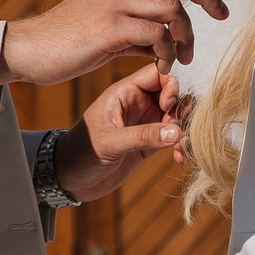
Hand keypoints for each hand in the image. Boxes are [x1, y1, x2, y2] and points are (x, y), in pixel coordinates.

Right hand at [0, 0, 226, 87]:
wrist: (26, 50)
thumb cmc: (64, 43)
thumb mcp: (104, 27)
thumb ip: (134, 27)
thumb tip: (162, 39)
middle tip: (221, 17)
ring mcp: (113, 6)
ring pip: (172, 8)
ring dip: (186, 36)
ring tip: (182, 58)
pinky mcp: (108, 30)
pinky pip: (155, 35)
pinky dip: (167, 53)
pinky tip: (162, 66)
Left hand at [55, 63, 185, 200]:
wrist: (70, 180)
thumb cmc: (81, 154)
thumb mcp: (109, 143)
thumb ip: (142, 136)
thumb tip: (176, 131)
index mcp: (124, 93)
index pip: (157, 74)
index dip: (171, 85)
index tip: (169, 106)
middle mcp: (138, 104)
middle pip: (173, 95)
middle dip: (181, 110)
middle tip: (177, 130)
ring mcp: (144, 123)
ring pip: (176, 117)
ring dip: (184, 130)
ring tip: (181, 147)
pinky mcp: (148, 143)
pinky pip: (173, 137)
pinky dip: (180, 145)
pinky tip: (179, 158)